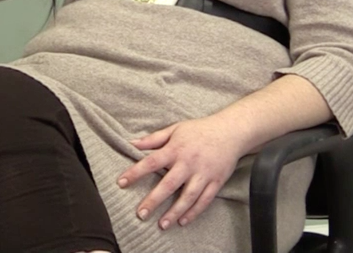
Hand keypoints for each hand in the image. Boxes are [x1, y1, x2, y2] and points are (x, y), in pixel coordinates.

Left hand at [117, 117, 246, 229]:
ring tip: (162, 224)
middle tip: (141, 214)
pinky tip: (183, 221)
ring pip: (188, 196)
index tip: (121, 183)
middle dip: (154, 200)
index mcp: (176, 149)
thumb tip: (132, 143)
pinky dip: (194, 212)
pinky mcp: (216, 181)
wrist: (231, 131)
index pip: (152, 161)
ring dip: (174, 212)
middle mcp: (189, 163)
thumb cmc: (200, 130)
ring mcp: (203, 173)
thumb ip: (154, 138)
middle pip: (169, 184)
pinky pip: (204, 200)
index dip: (136, 172)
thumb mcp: (176, 129)